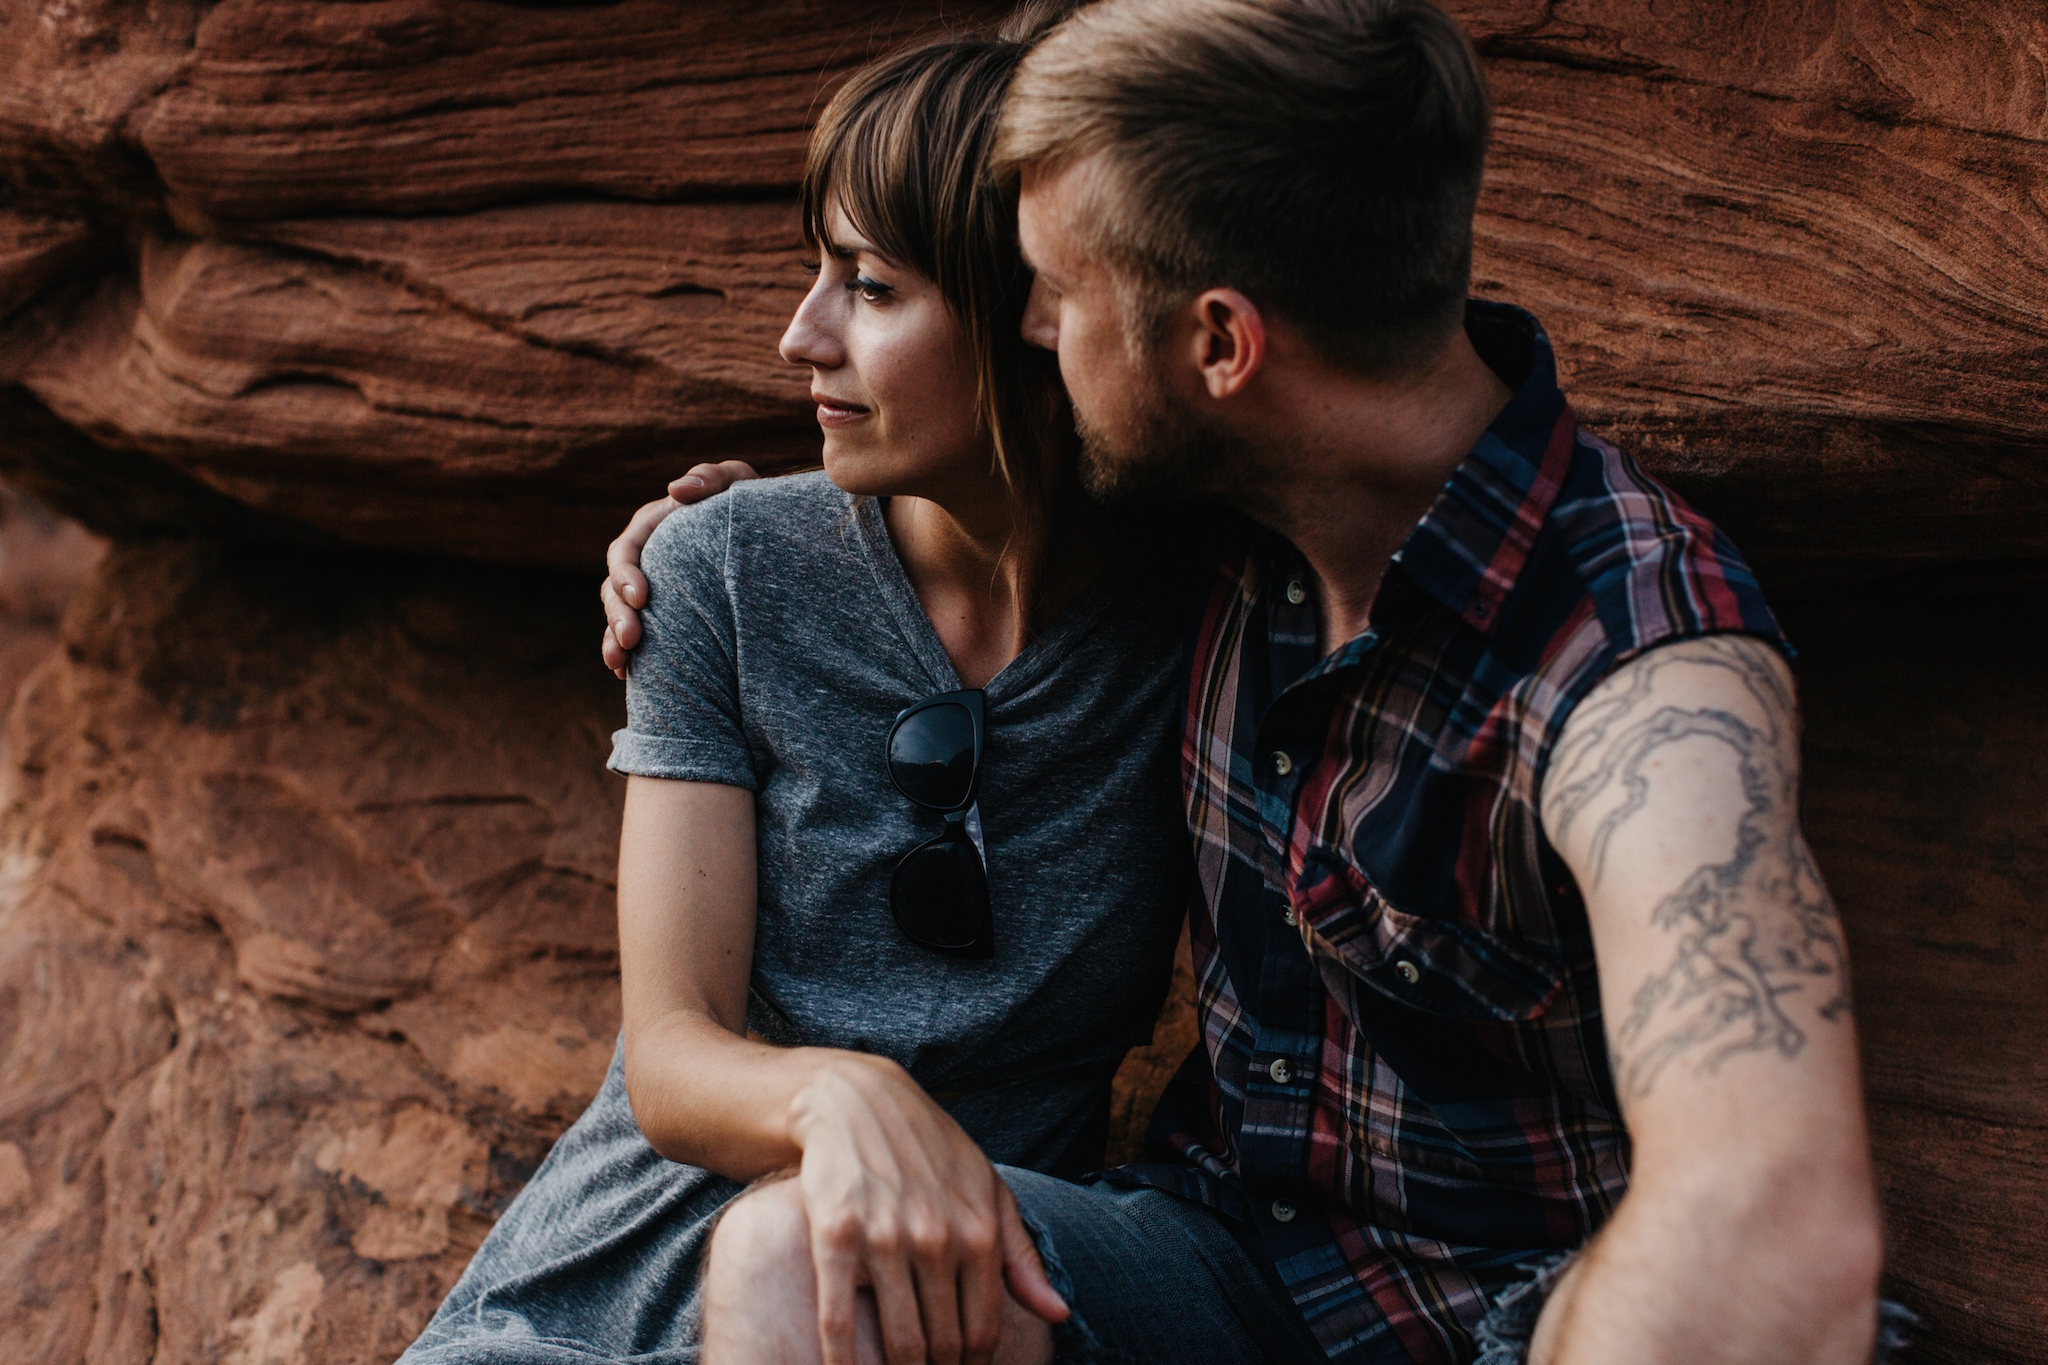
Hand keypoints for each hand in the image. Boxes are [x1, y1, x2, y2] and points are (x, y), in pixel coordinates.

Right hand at [601, 460, 759, 677]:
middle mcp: (644, 562)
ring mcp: (651, 592)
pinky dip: (629, 658)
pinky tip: (628, 677)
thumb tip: (675, 490)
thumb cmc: (747, 505)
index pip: (625, 551)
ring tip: (622, 664)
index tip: (642, 598)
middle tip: (633, 639)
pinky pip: (637, 639)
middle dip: (617, 616)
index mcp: (652, 529)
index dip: (625, 574)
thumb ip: (711, 477)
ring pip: (619, 617)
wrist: (768, 538)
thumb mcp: (738, 483)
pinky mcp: (662, 617)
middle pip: (614, 591)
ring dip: (615, 640)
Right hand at [789, 1053, 1067, 1364]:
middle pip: (941, 1346)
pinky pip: (837, 1317)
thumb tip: (1058, 1314)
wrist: (857, 1100)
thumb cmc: (930, 1150)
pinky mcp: (836, 1233)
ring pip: (897, 1340)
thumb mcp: (988, 1190)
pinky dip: (841, 1360)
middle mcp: (937, 1238)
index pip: (983, 1333)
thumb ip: (1021, 1256)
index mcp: (980, 1231)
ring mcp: (885, 1237)